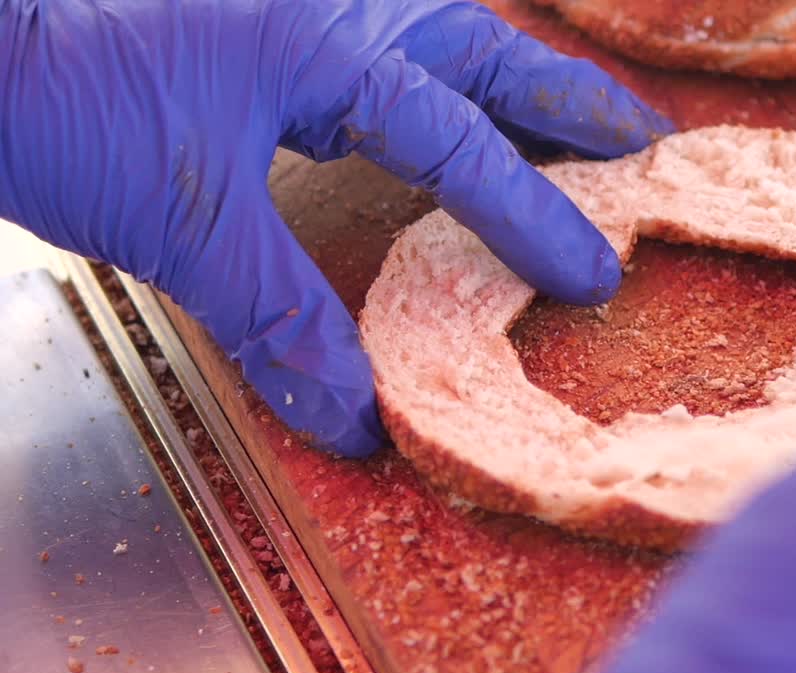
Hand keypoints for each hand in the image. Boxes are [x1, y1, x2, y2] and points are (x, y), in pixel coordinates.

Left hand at [0, 0, 670, 455]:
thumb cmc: (52, 95)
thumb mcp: (182, 223)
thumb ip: (280, 316)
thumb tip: (350, 413)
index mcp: (326, 40)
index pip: (459, 139)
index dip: (533, 212)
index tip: (592, 273)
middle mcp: (327, 4)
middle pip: (482, 46)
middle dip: (568, 98)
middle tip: (641, 138)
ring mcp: (292, 5)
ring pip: (434, 33)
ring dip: (506, 79)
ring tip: (564, 120)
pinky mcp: (256, 23)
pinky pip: (374, 47)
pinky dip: (426, 82)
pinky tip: (426, 111)